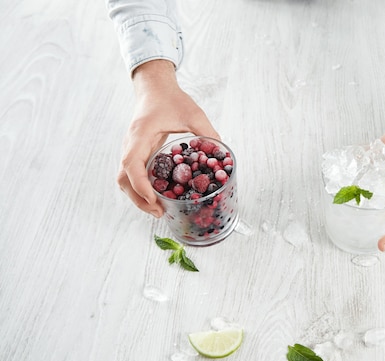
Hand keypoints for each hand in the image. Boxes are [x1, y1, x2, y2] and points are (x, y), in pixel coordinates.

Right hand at [117, 60, 218, 216]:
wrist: (154, 88)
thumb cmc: (171, 98)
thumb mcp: (193, 114)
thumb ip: (208, 133)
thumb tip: (224, 154)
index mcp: (140, 135)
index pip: (131, 163)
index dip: (141, 185)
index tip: (154, 199)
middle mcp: (130, 144)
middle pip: (123, 179)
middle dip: (138, 199)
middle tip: (159, 212)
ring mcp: (130, 149)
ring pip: (124, 179)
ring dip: (137, 197)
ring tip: (158, 210)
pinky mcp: (135, 152)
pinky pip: (131, 174)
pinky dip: (140, 189)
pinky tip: (157, 196)